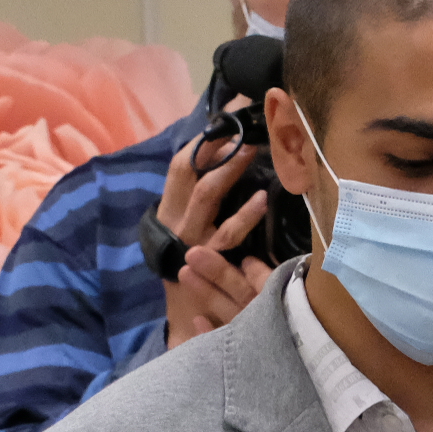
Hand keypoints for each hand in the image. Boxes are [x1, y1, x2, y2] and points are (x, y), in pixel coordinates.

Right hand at [159, 120, 274, 341]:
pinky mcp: (210, 261)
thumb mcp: (186, 229)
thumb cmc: (191, 266)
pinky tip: (262, 200)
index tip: (223, 120)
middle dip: (216, 146)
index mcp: (169, 207)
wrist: (182, 311)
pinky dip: (245, 215)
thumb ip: (197, 201)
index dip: (201, 140)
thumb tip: (220, 163)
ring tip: (251, 151)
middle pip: (192, 171)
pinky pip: (228, 234)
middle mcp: (176, 218)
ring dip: (228, 170)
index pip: (181, 164)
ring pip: (207, 195)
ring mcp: (192, 238)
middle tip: (243, 126)